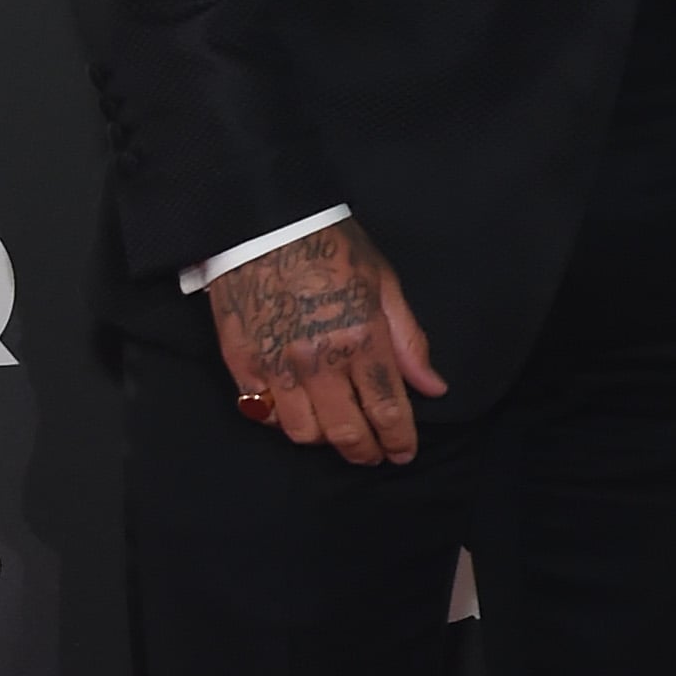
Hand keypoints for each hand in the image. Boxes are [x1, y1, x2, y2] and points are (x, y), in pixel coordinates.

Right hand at [209, 218, 445, 466]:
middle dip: (366, 451)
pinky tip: (299, 409)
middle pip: (346, 432)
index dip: (399, 440)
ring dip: (326, 439)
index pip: (387, 409)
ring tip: (338, 428)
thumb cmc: (330, 247)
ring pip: (304, 433)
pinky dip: (284, 420)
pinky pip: (265, 414)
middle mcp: (317, 361)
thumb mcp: (383, 283)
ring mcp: (275, 366)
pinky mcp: (241, 364)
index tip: (404, 452)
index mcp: (360, 337)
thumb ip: (408, 341)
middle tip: (375, 453)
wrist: (264, 222)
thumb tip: (433, 387)